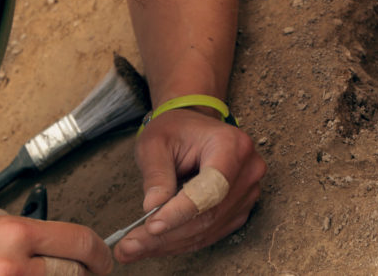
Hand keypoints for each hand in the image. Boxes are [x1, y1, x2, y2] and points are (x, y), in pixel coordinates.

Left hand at [115, 108, 265, 260]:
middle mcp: (247, 170)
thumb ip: (156, 174)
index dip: (181, 211)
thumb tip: (153, 209)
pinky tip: (154, 244)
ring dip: (169, 243)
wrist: (192, 128)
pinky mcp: (239, 209)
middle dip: (167, 234)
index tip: (151, 226)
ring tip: (133, 249)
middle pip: (209, 213)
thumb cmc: (174, 130)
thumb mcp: (155, 143)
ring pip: (208, 228)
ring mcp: (248, 192)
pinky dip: (181, 242)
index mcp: (231, 145)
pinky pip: (211, 233)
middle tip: (129, 247)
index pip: (210, 187)